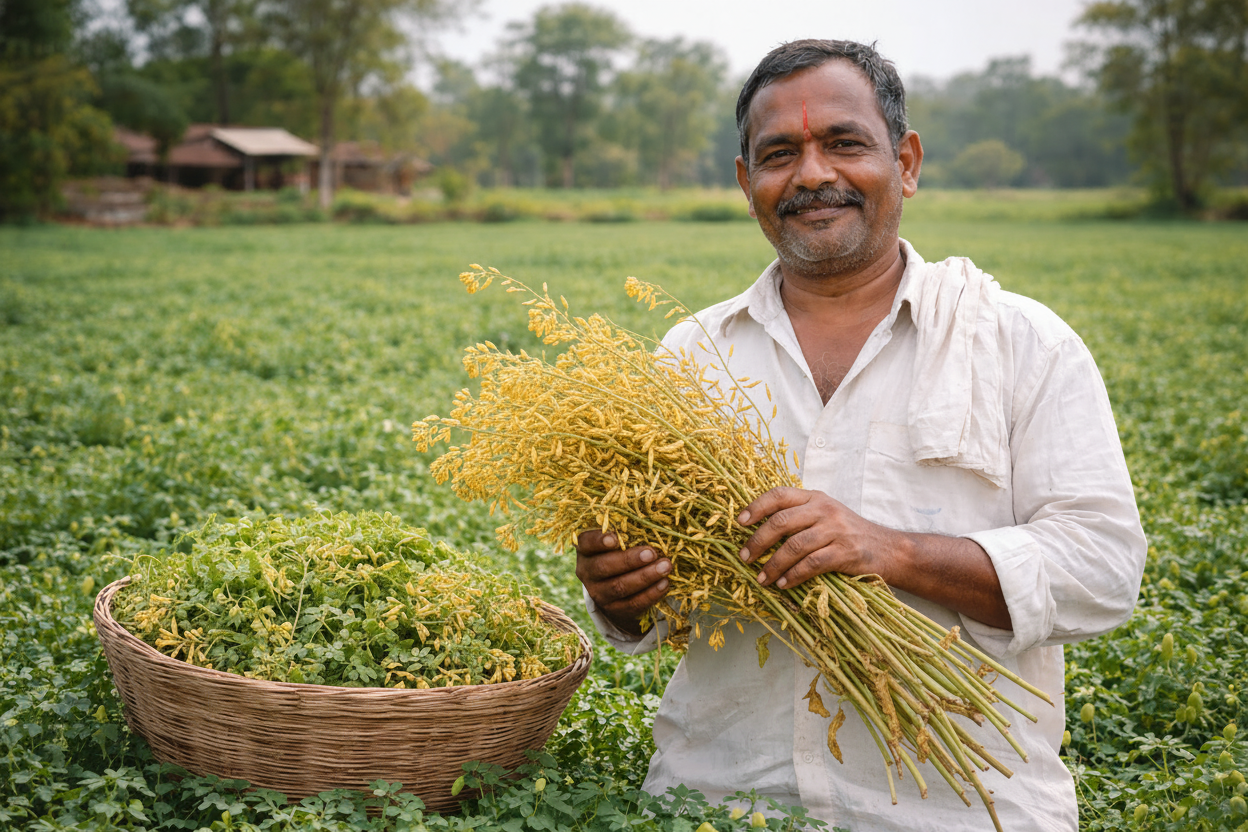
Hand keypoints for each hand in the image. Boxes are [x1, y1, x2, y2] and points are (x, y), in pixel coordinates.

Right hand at [575, 530, 671, 636]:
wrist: (615, 588)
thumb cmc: (619, 552)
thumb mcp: (617, 541)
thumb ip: (627, 532)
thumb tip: (652, 521)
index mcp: (585, 550)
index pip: (586, 543)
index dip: (598, 541)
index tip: (615, 538)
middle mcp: (587, 572)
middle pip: (603, 567)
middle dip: (629, 560)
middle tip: (651, 553)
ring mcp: (598, 593)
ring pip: (619, 587)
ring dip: (645, 577)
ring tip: (665, 567)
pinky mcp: (613, 610)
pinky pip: (632, 604)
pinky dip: (650, 594)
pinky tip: (664, 583)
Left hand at [736, 487, 1011, 628]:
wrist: (891, 550)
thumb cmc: (850, 535)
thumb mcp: (826, 516)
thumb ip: (799, 517)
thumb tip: (758, 530)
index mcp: (815, 497)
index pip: (779, 495)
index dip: (756, 506)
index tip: (739, 523)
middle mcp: (825, 509)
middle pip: (781, 522)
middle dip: (758, 541)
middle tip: (744, 558)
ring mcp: (836, 530)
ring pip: (794, 546)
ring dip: (773, 564)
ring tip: (761, 579)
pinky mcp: (846, 552)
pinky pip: (811, 564)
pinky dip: (793, 576)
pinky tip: (783, 585)